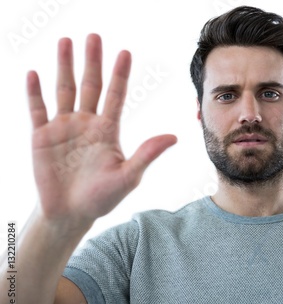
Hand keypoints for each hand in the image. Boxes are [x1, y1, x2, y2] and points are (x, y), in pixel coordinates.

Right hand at [28, 34, 176, 228]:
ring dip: (64, 66)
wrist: (71, 214)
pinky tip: (35, 73)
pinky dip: (35, 92)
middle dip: (92, 61)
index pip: (116, 96)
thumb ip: (147, 154)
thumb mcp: (128, 176)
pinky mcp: (42, 137)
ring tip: (66, 41)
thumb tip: (174, 136)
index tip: (125, 52)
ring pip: (64, 90)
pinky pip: (38, 110)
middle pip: (91, 85)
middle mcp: (87, 123)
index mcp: (108, 130)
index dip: (120, 74)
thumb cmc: (102, 197)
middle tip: (94, 36)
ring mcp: (64, 128)